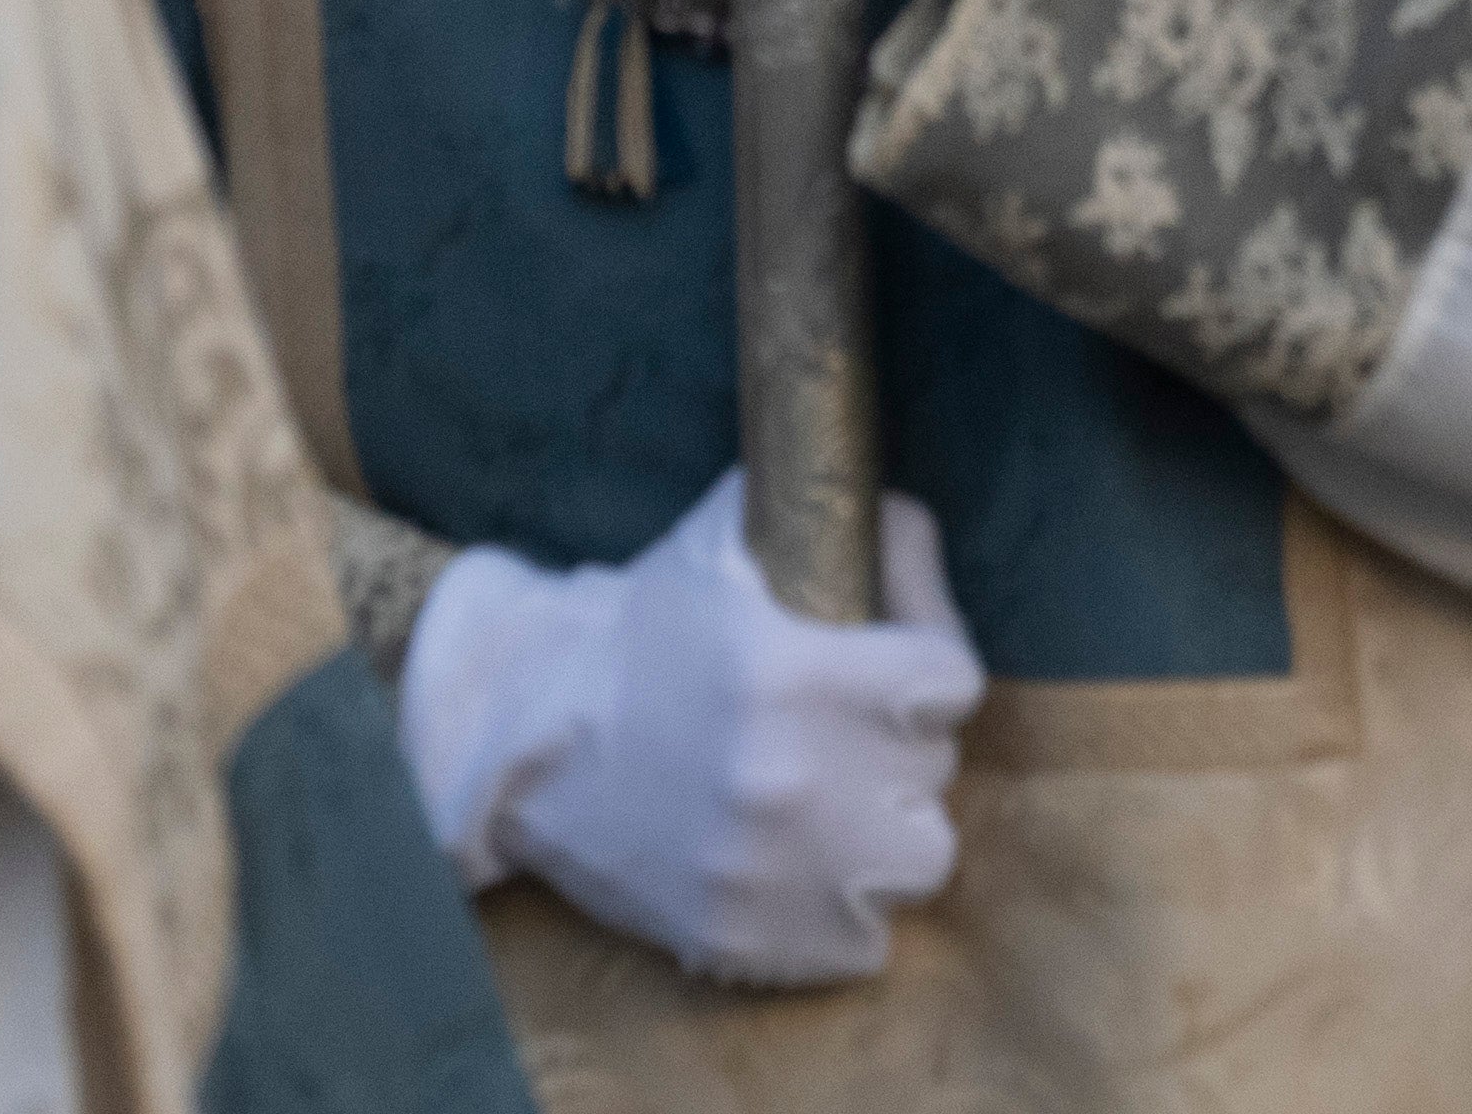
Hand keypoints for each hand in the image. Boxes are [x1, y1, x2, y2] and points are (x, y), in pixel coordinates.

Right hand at [399, 475, 982, 985]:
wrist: (518, 734)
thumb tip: (913, 534)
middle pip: (934, 772)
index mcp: (795, 676)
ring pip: (917, 863)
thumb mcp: (733, 539)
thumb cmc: (635, 631)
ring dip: (892, 832)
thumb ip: (849, 527)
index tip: (905, 672)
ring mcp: (762, 871)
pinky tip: (813, 868)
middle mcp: (788, 781)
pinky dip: (849, 911)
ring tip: (848, 806)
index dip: (932, 670)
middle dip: (903, 744)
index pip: (952, 683)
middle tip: (857, 734)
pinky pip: (861, 943)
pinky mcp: (736, 937)